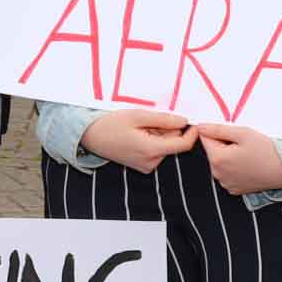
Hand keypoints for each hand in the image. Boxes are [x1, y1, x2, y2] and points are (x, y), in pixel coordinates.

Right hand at [80, 109, 196, 169]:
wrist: (90, 136)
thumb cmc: (111, 124)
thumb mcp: (138, 115)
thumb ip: (164, 119)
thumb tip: (184, 121)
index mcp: (151, 150)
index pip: (183, 145)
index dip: (191, 132)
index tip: (191, 121)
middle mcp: (151, 163)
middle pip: (173, 144)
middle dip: (168, 130)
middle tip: (150, 120)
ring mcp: (146, 166)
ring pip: (165, 146)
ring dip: (159, 134)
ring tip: (140, 127)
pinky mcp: (142, 166)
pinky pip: (156, 151)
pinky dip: (152, 141)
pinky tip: (138, 135)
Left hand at [196, 121, 281, 195]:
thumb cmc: (268, 151)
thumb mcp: (243, 133)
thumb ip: (218, 129)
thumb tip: (200, 127)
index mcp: (217, 159)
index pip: (205, 138)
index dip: (218, 132)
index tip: (233, 133)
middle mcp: (218, 174)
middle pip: (212, 151)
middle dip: (223, 144)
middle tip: (243, 143)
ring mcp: (226, 183)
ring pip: (220, 161)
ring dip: (228, 155)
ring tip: (248, 154)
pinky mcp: (234, 189)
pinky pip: (227, 172)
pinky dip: (234, 167)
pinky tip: (248, 164)